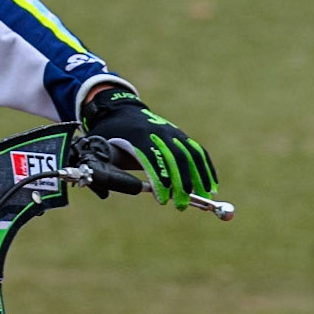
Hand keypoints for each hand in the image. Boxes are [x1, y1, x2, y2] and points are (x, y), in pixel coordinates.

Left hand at [80, 87, 216, 208]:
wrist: (120, 109)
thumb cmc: (109, 133)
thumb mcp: (101, 147)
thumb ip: (104, 167)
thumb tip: (104, 192)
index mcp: (136, 136)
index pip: (152, 159)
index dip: (159, 180)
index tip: (163, 200)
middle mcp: (156, 133)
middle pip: (175, 158)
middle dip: (181, 183)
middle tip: (182, 205)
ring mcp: (170, 132)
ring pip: (190, 154)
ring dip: (199, 177)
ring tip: (204, 197)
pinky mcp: (179, 134)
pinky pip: (196, 150)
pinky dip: (206, 167)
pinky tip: (211, 184)